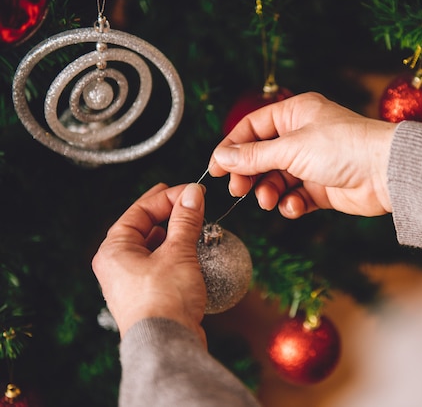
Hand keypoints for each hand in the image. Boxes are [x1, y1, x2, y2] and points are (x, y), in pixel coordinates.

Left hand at [92, 183, 207, 345]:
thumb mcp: (178, 253)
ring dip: (174, 234)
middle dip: (169, 214)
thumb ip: (185, 220)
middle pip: (143, 227)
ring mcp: (131, 281)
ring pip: (152, 246)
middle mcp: (117, 264)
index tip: (193, 192)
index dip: (168, 197)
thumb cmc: (165, 299)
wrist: (167, 344)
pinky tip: (191, 251)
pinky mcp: (147, 294)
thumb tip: (192, 194)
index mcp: (114, 249)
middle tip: (191, 202)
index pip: (139, 211)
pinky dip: (175, 253)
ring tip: (194, 224)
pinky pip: (160, 264)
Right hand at [209, 92, 395, 217]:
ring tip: (269, 200)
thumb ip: (253, 156)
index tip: (215, 169)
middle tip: (239, 190)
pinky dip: (292, 204)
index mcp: (295, 114)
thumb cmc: (343, 147)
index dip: (231, 148)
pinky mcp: (322, 188)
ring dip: (269, 192)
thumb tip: (222, 158)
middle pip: (261, 156)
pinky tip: (295, 207)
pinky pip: (296, 197)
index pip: (252, 128)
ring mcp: (312, 163)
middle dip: (249, 174)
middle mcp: (302, 137)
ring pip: (277, 180)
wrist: (385, 172)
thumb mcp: (291, 148)